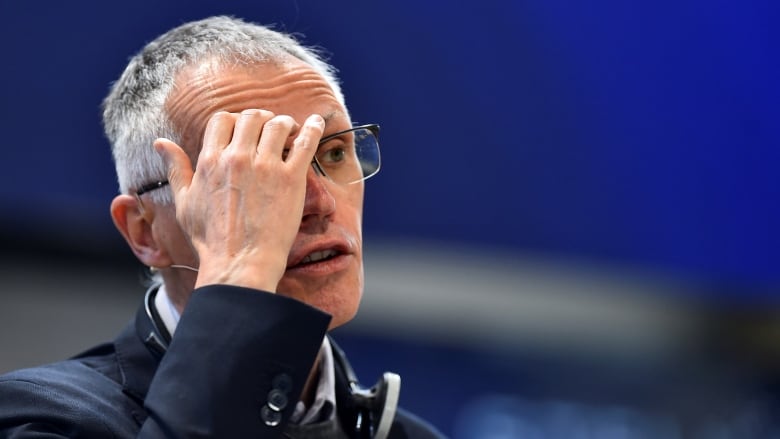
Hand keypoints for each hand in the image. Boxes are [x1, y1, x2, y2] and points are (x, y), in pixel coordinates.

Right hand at [154, 110, 324, 291]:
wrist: (239, 263)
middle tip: (270, 128)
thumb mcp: (185, 202)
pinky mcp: (291, 179)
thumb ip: (176, 169)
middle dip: (261, 118)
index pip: (222, 119)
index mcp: (210, 160)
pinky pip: (305, 143)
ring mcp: (266, 167)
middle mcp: (237, 158)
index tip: (244, 129)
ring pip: (278, 125)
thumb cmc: (211, 239)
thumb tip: (161, 143)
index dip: (234, 120)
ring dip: (285, 123)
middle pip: (251, 118)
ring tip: (290, 131)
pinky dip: (312, 128)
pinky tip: (316, 123)